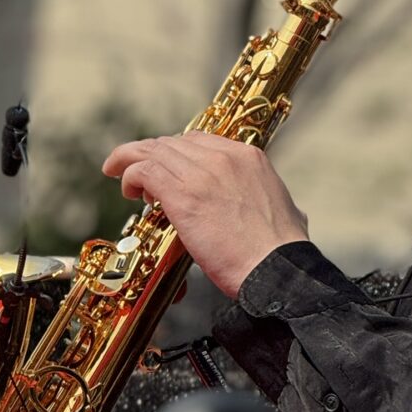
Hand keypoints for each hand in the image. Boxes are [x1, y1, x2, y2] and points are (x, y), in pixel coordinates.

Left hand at [102, 130, 309, 298]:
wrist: (276, 270)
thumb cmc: (281, 253)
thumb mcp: (287, 213)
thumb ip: (274, 205)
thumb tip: (289, 214)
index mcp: (248, 158)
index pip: (199, 141)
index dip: (176, 153)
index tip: (167, 170)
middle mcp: (223, 157)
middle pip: (172, 143)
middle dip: (150, 156)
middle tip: (136, 174)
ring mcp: (202, 173)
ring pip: (153, 152)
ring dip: (133, 164)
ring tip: (122, 180)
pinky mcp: (182, 195)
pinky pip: (144, 171)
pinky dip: (130, 176)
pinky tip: (130, 192)